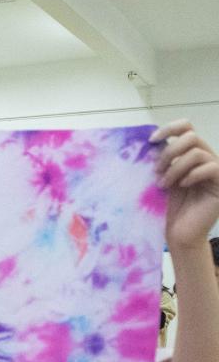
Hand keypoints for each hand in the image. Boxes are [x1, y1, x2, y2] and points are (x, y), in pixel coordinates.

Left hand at [153, 120, 218, 251]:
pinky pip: (210, 167)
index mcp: (190, 155)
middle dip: (169, 152)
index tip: (151, 141)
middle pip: (191, 136)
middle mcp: (206, 158)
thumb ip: (160, 162)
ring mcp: (216, 170)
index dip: (170, 128)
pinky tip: (181, 186)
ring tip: (164, 184)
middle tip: (156, 171)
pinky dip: (192, 175)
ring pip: (197, 152)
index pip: (187, 127)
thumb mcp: (161, 180)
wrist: (180, 234)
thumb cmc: (168, 209)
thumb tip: (149, 144)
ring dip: (175, 167)